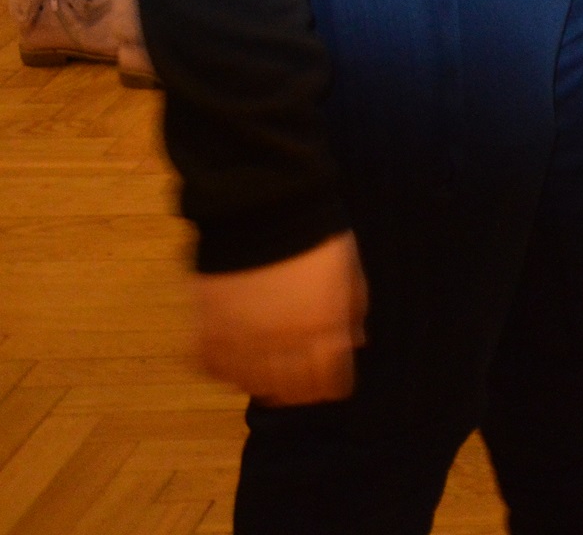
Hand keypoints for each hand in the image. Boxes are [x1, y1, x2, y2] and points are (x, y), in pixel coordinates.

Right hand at [195, 232, 365, 405]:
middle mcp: (283, 345)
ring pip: (251, 385)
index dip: (333, 386)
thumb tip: (357, 344)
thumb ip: (353, 313)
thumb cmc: (317, 238)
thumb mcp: (350, 273)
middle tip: (299, 381)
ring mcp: (243, 341)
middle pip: (291, 391)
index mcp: (323, 331)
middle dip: (300, 390)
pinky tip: (233, 358)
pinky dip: (223, 369)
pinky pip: (212, 367)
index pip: (330, 383)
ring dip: (262, 382)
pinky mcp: (208, 330)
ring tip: (267, 371)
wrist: (264, 209)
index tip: (332, 382)